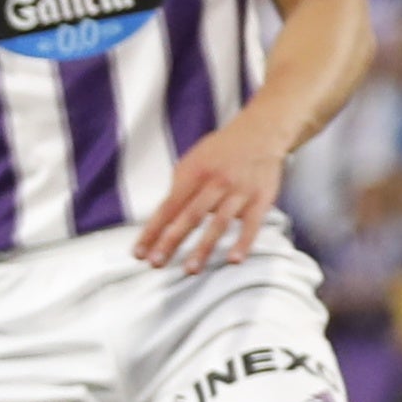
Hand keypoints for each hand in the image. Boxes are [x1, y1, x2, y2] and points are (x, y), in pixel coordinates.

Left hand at [135, 113, 293, 272]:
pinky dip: (244, 243)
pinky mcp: (262, 198)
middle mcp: (216, 182)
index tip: (139, 254)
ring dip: (204, 248)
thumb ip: (179, 188)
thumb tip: (163, 220)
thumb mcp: (193, 160)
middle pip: (190, 217)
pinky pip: (252, 224)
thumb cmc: (221, 151)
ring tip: (190, 270)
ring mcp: (240, 191)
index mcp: (194, 172)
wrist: (261, 132)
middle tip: (156, 264)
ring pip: (219, 223)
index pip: (168, 207)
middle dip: (171, 241)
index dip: (152, 231)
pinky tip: (234, 260)